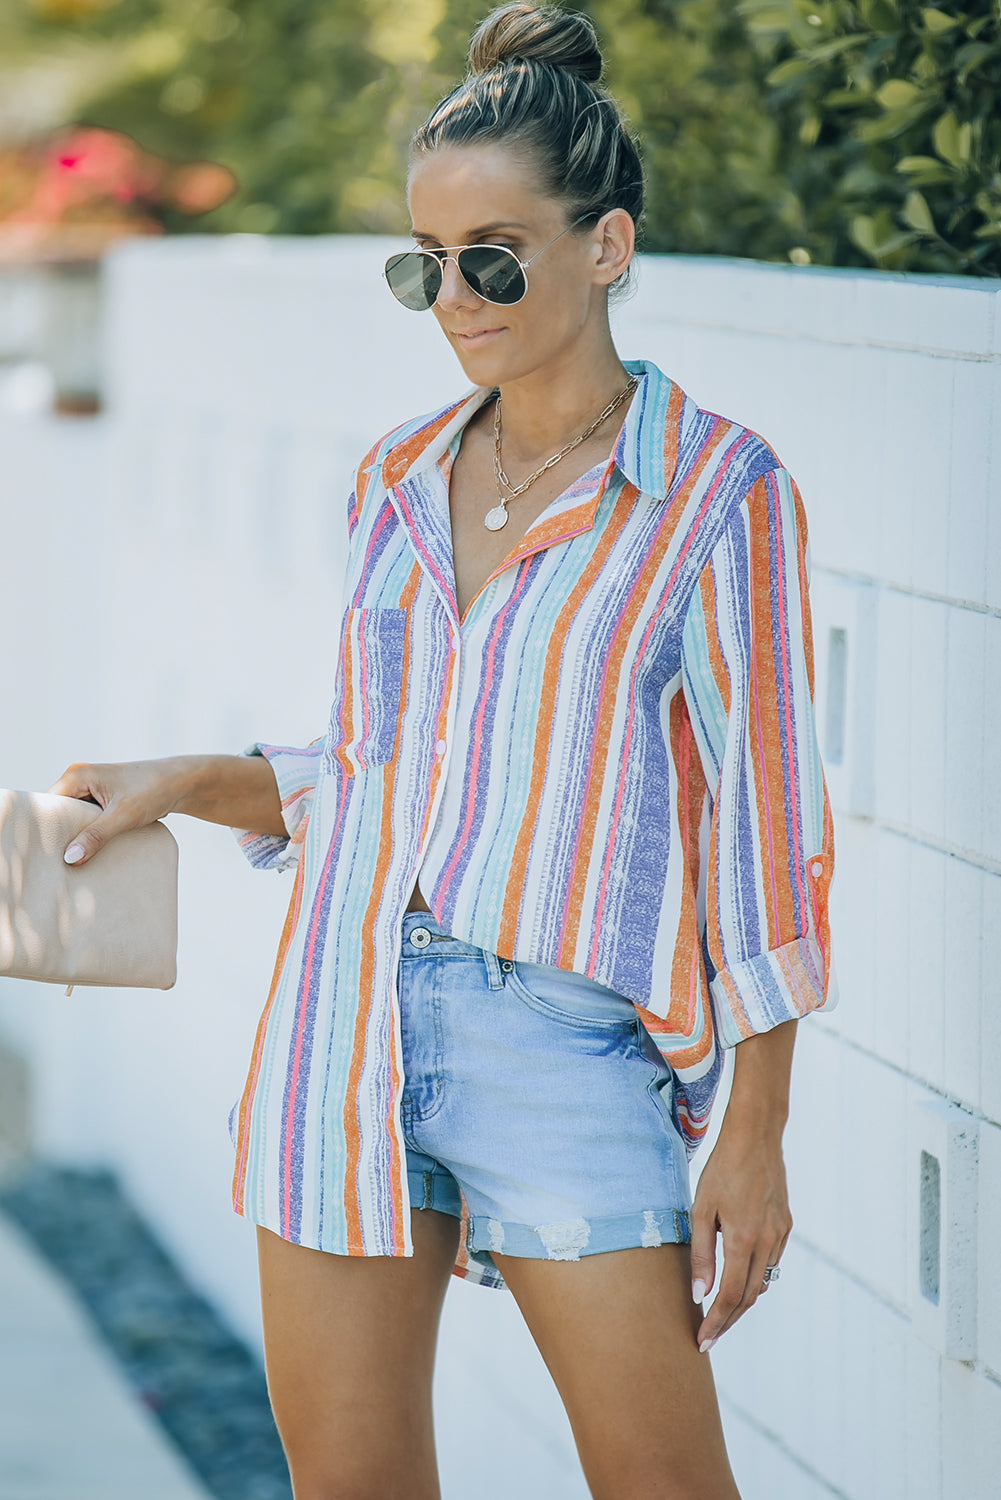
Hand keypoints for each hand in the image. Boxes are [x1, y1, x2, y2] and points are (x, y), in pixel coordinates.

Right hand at [48, 759, 185, 865]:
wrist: (182, 783)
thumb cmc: (154, 790)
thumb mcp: (123, 816)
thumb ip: (96, 836)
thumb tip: (70, 858)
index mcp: (77, 775)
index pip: (48, 806)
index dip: (45, 829)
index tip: (45, 854)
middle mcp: (80, 779)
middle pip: (58, 813)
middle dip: (60, 835)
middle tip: (56, 863)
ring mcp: (91, 789)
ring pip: (73, 818)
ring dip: (76, 836)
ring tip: (72, 860)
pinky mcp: (103, 799)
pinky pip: (87, 819)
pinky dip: (89, 834)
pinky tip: (90, 851)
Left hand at [689, 1121, 791, 1352]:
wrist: (756, 1138)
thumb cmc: (722, 1169)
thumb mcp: (701, 1209)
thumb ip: (700, 1253)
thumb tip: (699, 1293)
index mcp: (743, 1239)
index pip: (730, 1296)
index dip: (715, 1322)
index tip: (702, 1340)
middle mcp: (767, 1242)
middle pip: (749, 1297)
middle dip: (728, 1320)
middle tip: (708, 1336)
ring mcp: (780, 1235)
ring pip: (763, 1282)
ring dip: (742, 1301)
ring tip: (720, 1313)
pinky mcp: (786, 1226)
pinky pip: (771, 1263)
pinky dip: (755, 1278)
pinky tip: (739, 1279)